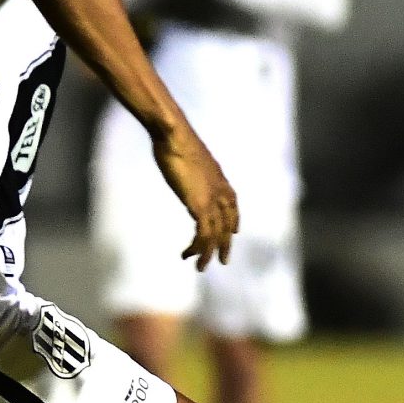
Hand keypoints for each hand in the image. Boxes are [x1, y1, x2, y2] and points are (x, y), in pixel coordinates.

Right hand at [153, 122, 238, 267]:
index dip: (233, 219)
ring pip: (215, 234)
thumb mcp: (182, 149)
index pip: (232, 202)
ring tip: (202, 267)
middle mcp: (219, 190)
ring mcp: (210, 199)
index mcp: (218, 177)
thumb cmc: (173, 136)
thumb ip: (184, 157)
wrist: (173, 135)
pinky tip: (188, 254)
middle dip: (224, 243)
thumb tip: (171, 137)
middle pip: (227, 222)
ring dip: (209, 252)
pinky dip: (198, 248)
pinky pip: (203, 234)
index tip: (233, 231)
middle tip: (222, 260)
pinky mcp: (199, 205)